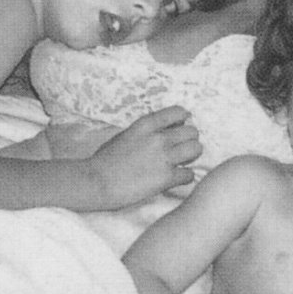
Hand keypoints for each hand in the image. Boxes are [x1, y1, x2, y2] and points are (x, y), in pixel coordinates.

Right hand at [86, 107, 200, 206]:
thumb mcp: (125, 135)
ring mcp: (163, 157)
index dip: (183, 121)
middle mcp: (158, 138)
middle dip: (189, 140)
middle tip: (181, 150)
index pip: (179, 112)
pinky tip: (176, 178)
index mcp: (146, 124)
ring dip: (191, 157)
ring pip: (196, 150)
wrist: (96, 181)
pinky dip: (185, 177)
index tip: (181, 128)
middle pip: (192, 132)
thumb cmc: (106, 160)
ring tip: (182, 162)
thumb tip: (164, 130)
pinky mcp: (166, 178)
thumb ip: (146, 131)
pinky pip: (189, 175)